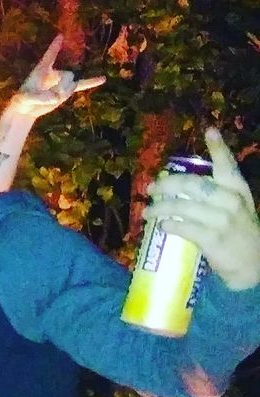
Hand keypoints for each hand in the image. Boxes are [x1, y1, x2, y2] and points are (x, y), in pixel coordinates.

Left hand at [8, 34, 104, 119]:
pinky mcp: (65, 90)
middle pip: (67, 76)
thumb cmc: (22, 100)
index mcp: (42, 69)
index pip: (50, 55)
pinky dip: (91, 82)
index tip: (60, 36)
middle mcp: (54, 72)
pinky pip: (81, 85)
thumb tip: (57, 98)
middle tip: (48, 97)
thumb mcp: (26, 99)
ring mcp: (61, 81)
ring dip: (64, 93)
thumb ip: (41, 98)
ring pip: (72, 84)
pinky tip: (103, 79)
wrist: (26, 109)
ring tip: (51, 100)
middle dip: (62, 87)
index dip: (54, 46)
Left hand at [144, 129, 259, 290]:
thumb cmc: (239, 233)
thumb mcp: (236, 207)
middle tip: (150, 189)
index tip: (209, 130)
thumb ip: (216, 194)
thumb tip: (180, 186)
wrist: (253, 265)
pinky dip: (169, 225)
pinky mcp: (213, 239)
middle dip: (166, 184)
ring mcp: (222, 220)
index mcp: (237, 189)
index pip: (227, 164)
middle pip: (192, 184)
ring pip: (182, 206)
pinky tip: (161, 225)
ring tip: (147, 212)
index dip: (218, 147)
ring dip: (159, 208)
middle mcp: (230, 201)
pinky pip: (184, 228)